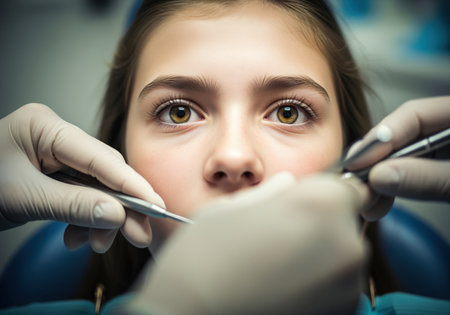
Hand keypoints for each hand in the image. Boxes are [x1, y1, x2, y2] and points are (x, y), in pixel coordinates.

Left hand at [0, 103, 163, 252]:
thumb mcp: (23, 198)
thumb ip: (74, 205)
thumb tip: (117, 215)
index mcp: (44, 127)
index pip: (100, 156)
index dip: (131, 183)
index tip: (155, 205)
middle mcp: (55, 136)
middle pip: (103, 172)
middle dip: (119, 207)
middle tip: (139, 235)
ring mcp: (55, 153)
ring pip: (95, 186)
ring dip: (100, 218)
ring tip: (96, 244)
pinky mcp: (54, 170)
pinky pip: (81, 193)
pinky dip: (83, 218)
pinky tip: (76, 236)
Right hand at [126, 173, 369, 313]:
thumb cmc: (203, 260)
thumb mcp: (230, 210)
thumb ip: (270, 193)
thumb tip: (287, 184)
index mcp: (320, 204)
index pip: (345, 187)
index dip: (321, 194)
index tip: (300, 205)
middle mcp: (346, 243)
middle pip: (344, 221)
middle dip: (318, 224)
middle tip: (278, 237)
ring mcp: (348, 285)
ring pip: (340, 255)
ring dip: (317, 256)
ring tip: (274, 266)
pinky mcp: (342, 312)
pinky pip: (335, 286)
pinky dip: (316, 285)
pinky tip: (279, 288)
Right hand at [346, 96, 449, 217]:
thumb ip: (427, 177)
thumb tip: (380, 177)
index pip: (414, 114)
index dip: (383, 136)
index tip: (359, 161)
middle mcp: (445, 131)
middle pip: (401, 137)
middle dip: (374, 161)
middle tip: (354, 181)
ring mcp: (440, 152)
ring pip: (398, 159)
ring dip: (378, 181)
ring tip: (365, 201)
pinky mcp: (433, 172)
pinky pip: (405, 176)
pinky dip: (389, 191)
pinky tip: (377, 204)